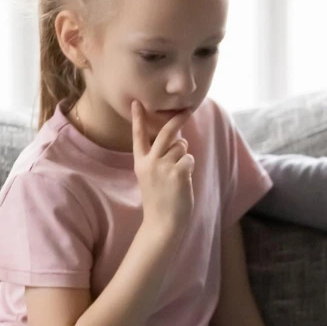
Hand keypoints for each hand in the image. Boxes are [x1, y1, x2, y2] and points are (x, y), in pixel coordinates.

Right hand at [131, 100, 194, 231]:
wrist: (162, 223)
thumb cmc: (160, 199)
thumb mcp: (152, 176)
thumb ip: (160, 158)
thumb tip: (179, 140)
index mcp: (140, 163)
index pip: (138, 136)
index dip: (138, 118)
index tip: (137, 102)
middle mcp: (149, 162)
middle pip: (166, 133)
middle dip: (178, 119)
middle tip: (187, 109)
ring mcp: (163, 167)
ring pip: (182, 147)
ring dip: (184, 157)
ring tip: (177, 175)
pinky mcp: (177, 173)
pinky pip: (189, 158)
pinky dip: (189, 167)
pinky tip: (183, 181)